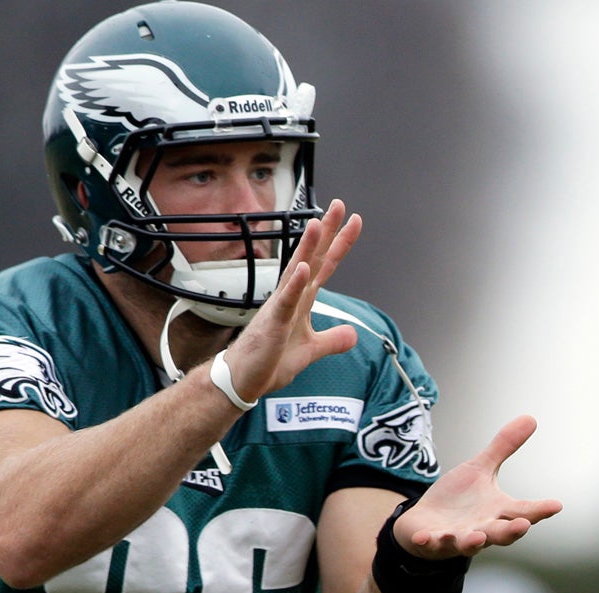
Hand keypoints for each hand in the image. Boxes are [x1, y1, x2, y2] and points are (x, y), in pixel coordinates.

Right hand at [223, 199, 360, 399]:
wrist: (244, 381)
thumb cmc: (270, 361)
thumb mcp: (311, 350)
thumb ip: (332, 340)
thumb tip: (353, 334)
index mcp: (302, 300)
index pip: (325, 265)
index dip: (340, 243)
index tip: (354, 220)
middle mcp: (292, 297)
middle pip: (312, 258)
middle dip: (326, 232)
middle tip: (338, 205)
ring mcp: (281, 308)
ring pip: (297, 271)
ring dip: (307, 248)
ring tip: (318, 224)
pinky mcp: (273, 324)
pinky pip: (286, 302)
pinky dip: (295, 285)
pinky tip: (303, 268)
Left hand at [393, 415, 562, 559]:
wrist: (424, 521)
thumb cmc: (458, 499)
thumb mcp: (480, 469)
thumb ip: (503, 447)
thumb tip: (530, 418)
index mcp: (497, 511)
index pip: (523, 511)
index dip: (539, 510)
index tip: (556, 505)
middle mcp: (482, 528)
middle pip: (500, 533)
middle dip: (511, 532)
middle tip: (522, 526)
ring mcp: (457, 537)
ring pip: (469, 543)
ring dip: (472, 542)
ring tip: (478, 537)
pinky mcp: (433, 541)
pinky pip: (431, 543)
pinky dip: (429, 541)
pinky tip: (425, 537)